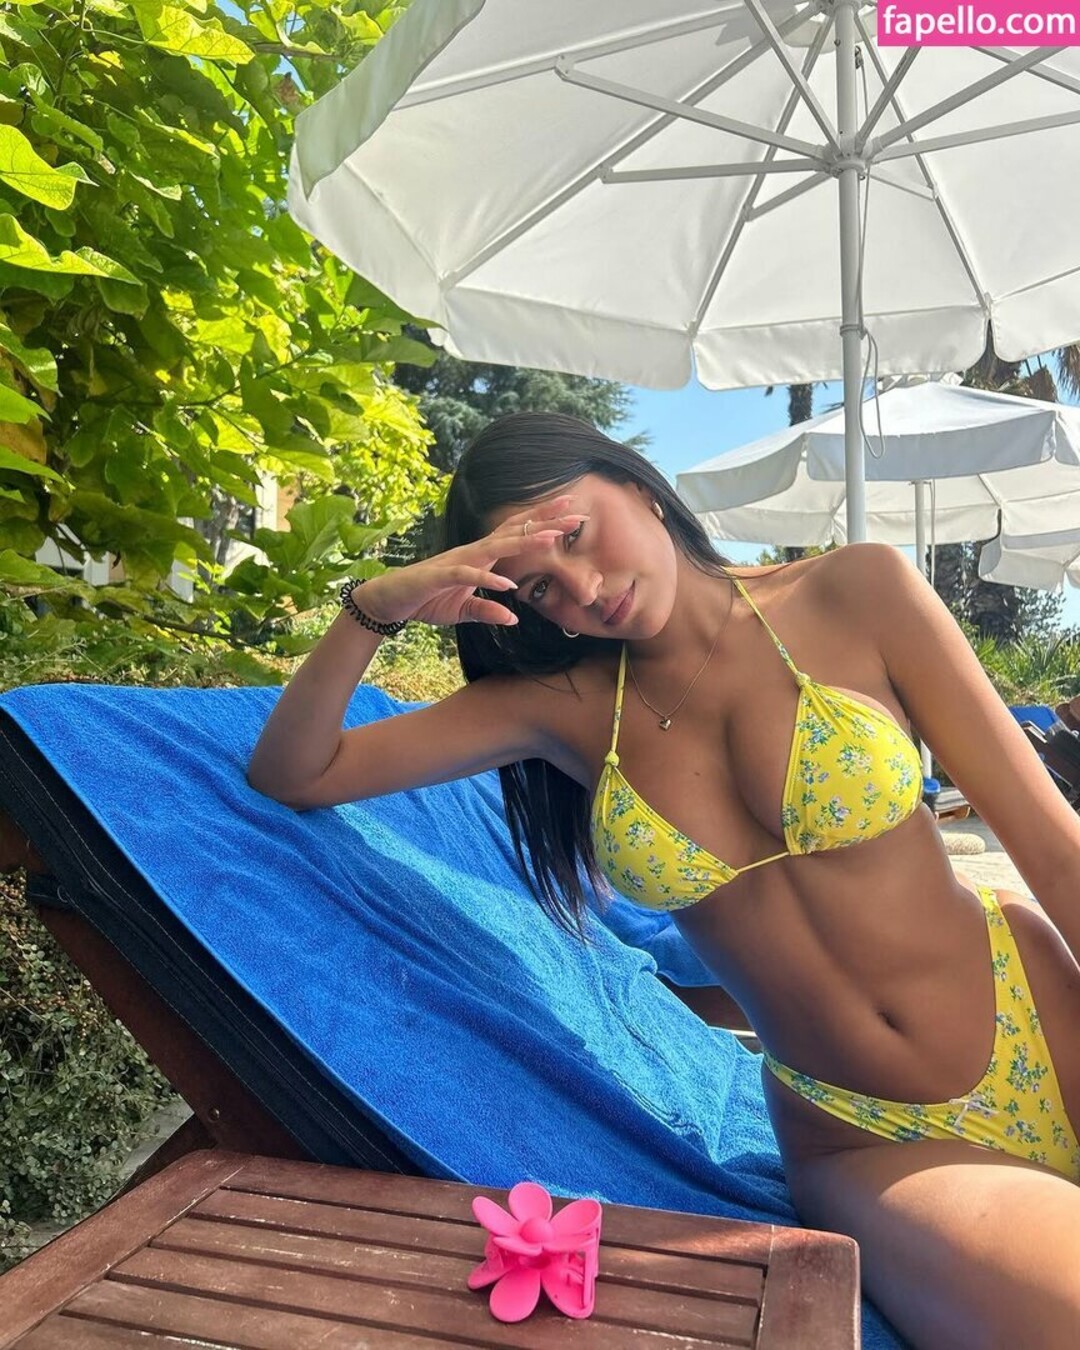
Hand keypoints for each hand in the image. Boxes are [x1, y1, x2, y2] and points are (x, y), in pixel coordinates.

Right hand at [356, 497, 585, 627]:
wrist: (391, 601)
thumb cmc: (427, 600)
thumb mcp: (464, 610)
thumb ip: (488, 610)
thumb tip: (513, 618)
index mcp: (481, 557)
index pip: (517, 534)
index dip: (543, 523)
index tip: (572, 513)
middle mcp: (472, 552)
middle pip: (514, 532)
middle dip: (545, 522)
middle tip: (575, 511)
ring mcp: (457, 561)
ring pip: (496, 547)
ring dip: (524, 542)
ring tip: (551, 537)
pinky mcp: (440, 576)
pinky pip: (467, 575)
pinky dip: (486, 579)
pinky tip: (506, 585)